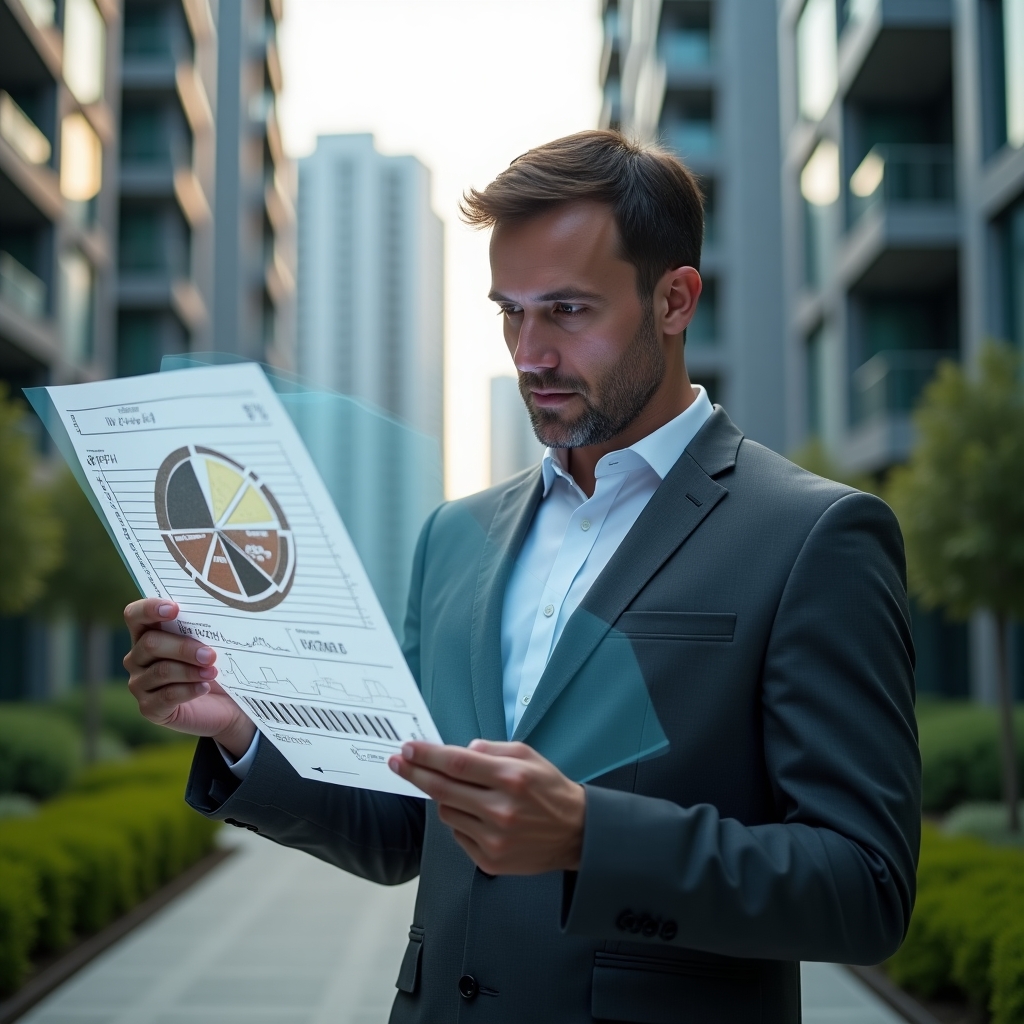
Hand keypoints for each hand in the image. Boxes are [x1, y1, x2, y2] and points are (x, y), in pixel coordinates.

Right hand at [123, 599, 255, 756]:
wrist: (226, 704)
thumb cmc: (213, 664)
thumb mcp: (209, 643)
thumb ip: (202, 628)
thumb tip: (216, 614)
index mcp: (147, 633)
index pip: (134, 615)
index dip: (149, 609)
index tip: (174, 609)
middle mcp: (137, 658)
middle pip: (151, 644)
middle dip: (183, 647)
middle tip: (210, 655)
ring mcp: (139, 684)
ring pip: (161, 671)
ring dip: (190, 671)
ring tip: (213, 672)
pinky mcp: (149, 708)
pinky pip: (166, 696)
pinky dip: (189, 690)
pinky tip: (204, 688)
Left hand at [388, 740, 585, 874]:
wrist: (576, 834)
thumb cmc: (550, 790)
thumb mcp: (528, 756)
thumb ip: (491, 749)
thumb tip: (459, 750)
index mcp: (511, 778)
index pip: (457, 762)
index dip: (427, 755)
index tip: (407, 749)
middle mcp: (501, 809)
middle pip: (443, 789)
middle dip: (415, 773)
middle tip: (398, 762)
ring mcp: (494, 838)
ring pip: (447, 812)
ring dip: (444, 797)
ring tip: (458, 790)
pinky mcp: (490, 860)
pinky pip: (457, 834)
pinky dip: (459, 820)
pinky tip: (475, 814)